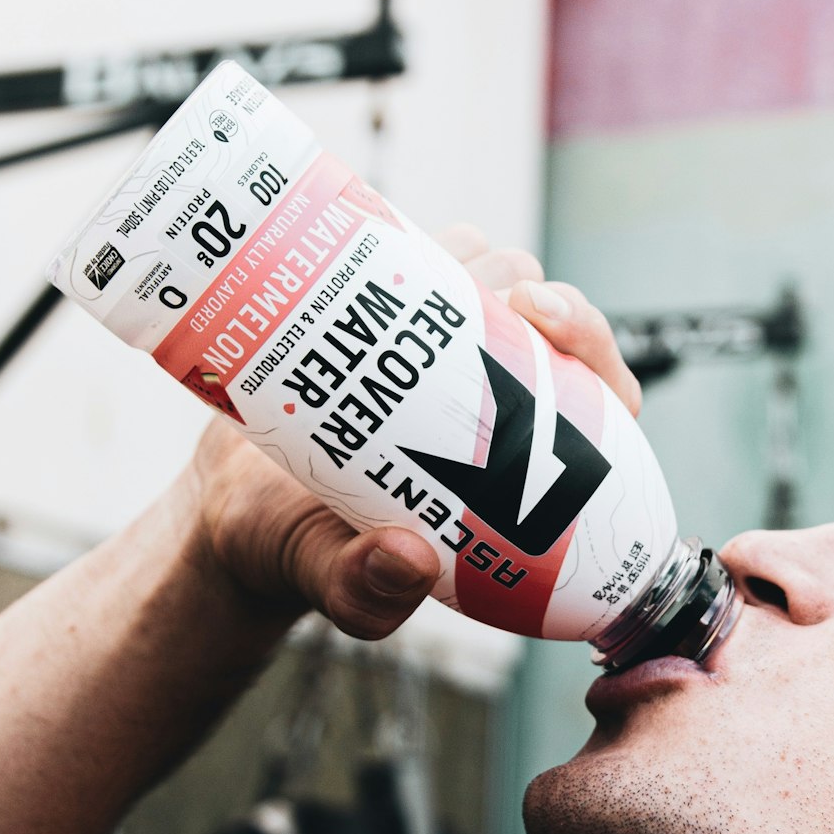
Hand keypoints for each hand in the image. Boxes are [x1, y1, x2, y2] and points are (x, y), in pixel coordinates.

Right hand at [184, 227, 640, 639]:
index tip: (542, 320)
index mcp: (524, 462)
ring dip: (469, 263)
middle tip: (491, 299)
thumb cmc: (307, 550)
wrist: (235, 506)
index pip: (597, 390)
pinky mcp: (394, 311)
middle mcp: (498, 392)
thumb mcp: (336, 583)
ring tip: (419, 281)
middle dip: (531, 290)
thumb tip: (407, 561)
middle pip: (548, 312)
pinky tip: (371, 260)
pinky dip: (406, 244)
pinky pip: (422, 252)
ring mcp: (446, 345)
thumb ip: (368, 590)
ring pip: (491, 270)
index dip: (590, 345)